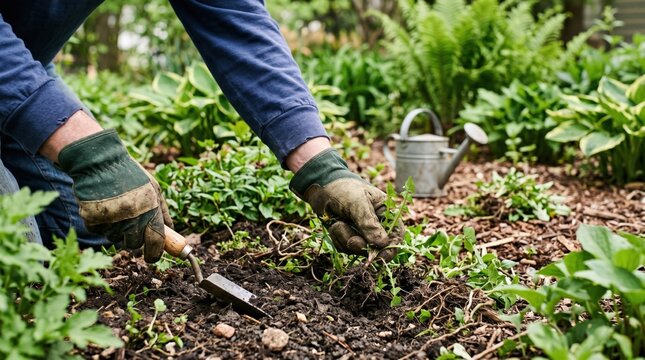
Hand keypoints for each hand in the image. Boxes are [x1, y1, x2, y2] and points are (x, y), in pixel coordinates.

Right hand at [58, 129, 172, 262]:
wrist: (99, 163)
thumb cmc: (130, 174)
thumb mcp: (154, 189)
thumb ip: (163, 212)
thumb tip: (171, 232)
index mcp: (150, 210)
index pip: (156, 242)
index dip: (155, 253)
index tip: (152, 257)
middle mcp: (131, 218)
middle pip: (134, 244)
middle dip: (134, 239)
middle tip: (131, 224)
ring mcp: (110, 220)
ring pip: (116, 239)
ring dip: (117, 230)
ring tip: (117, 209)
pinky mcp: (91, 220)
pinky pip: (99, 232)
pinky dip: (101, 225)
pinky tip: (104, 208)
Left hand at [290, 148, 400, 260]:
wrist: (321, 187)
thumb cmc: (344, 189)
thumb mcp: (358, 203)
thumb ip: (369, 224)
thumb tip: (382, 243)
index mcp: (386, 213)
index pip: (396, 236)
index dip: (390, 249)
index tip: (378, 258)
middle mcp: (376, 226)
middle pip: (376, 248)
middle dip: (361, 246)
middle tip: (351, 241)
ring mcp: (361, 233)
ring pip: (358, 250)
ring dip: (346, 239)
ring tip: (339, 222)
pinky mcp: (348, 237)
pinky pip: (345, 248)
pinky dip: (338, 239)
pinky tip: (335, 225)